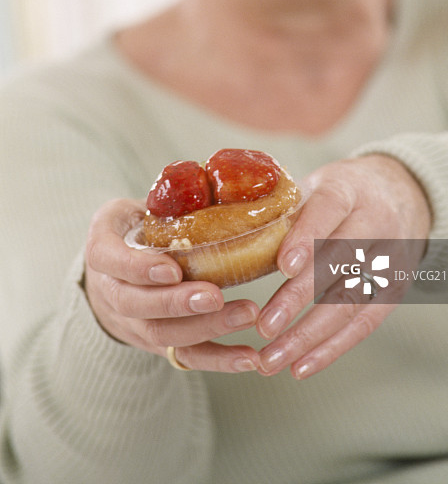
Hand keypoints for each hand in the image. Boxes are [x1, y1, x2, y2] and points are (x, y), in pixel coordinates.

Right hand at [84, 199, 259, 372]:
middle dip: (178, 304)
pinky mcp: (157, 342)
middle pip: (138, 306)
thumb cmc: (137, 227)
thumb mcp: (136, 205)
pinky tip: (250, 357)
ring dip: (206, 329)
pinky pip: (186, 357)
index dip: (140, 268)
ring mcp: (133, 322)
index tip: (173, 267)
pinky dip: (219, 359)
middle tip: (216, 296)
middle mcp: (111, 291)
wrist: (114, 269)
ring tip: (247, 315)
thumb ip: (166, 200)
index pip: (113, 262)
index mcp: (103, 249)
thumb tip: (218, 183)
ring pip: (163, 335)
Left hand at [256, 154, 431, 378]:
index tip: (284, 266)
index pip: (329, 209)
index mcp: (348, 188)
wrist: (403, 192)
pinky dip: (332, 349)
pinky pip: (365, 324)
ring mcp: (390, 258)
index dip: (308, 237)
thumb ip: (285, 210)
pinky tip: (301, 366)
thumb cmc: (343, 192)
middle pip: (339, 262)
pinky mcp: (395, 289)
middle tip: (265, 326)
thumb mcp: (316, 184)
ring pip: (351, 300)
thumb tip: (231, 244)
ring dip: (310, 335)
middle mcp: (375, 221)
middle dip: (300, 297)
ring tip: (272, 359)